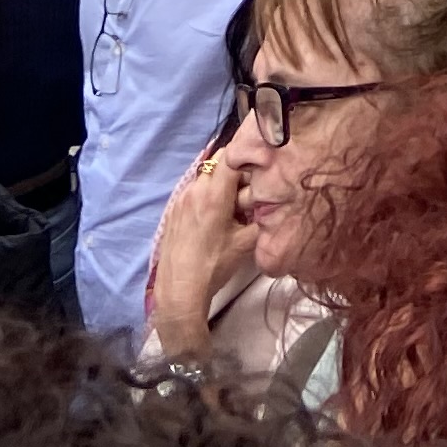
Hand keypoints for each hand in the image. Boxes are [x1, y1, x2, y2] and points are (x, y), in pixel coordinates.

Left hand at [148, 140, 243, 352]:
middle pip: (217, 164)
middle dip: (235, 172)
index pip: (231, 155)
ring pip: (205, 178)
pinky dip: (206, 197)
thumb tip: (274, 201)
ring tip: (231, 208)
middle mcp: (194, 189)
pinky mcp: (173, 211)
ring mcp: (180, 199)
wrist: (180, 290)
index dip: (248, 157)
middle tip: (248, 192)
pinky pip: (194, 193)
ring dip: (220, 185)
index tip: (259, 168)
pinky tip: (212, 220)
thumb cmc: (215, 265)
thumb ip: (262, 216)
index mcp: (213, 193)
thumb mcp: (246, 242)